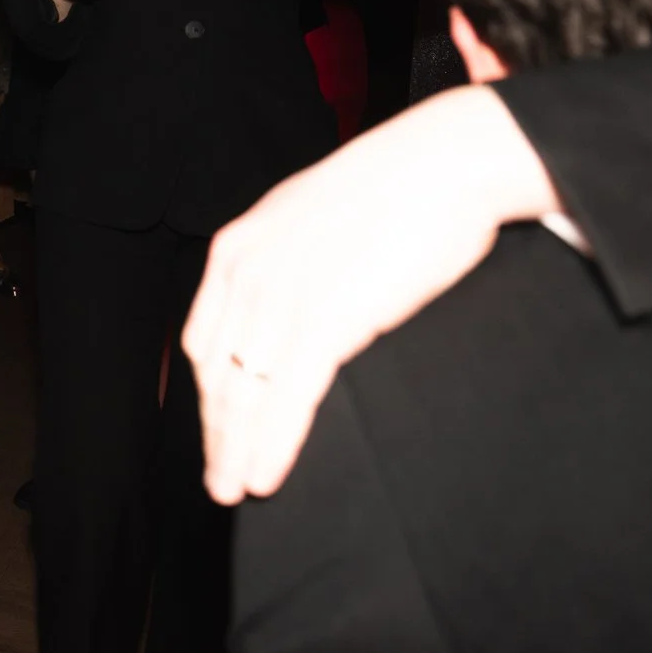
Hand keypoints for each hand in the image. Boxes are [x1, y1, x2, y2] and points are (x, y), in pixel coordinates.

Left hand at [181, 85, 552, 504]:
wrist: (446, 161)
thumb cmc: (394, 192)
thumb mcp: (311, 220)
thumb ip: (283, 262)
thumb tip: (283, 307)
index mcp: (237, 249)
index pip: (205, 342)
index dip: (208, 397)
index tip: (216, 433)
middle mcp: (248, 272)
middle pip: (218, 374)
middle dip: (217, 434)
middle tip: (220, 484)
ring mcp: (285, 295)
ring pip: (247, 392)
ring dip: (238, 450)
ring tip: (237, 491)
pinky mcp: (328, 315)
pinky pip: (290, 395)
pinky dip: (274, 444)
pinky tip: (266, 478)